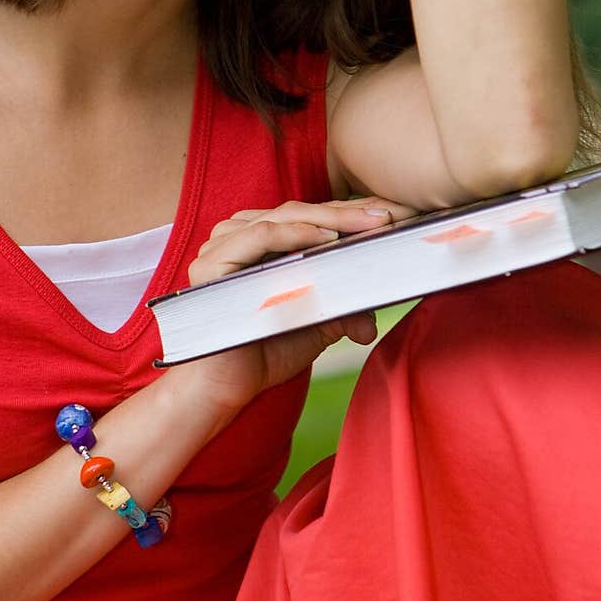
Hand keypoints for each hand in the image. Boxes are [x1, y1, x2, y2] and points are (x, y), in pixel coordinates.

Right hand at [186, 194, 419, 409]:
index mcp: (254, 242)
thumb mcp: (314, 324)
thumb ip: (340, 309)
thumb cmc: (263, 353)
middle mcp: (234, 237)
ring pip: (282, 216)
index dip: (347, 212)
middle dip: (347, 212)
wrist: (225, 389)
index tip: (388, 214)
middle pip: (297, 211)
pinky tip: (328, 237)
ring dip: (329, 218)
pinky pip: (261, 236)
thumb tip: (372, 317)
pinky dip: (297, 233)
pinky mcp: (212, 264)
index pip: (306, 217)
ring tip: (366, 224)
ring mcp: (219, 247)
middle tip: (388, 216)